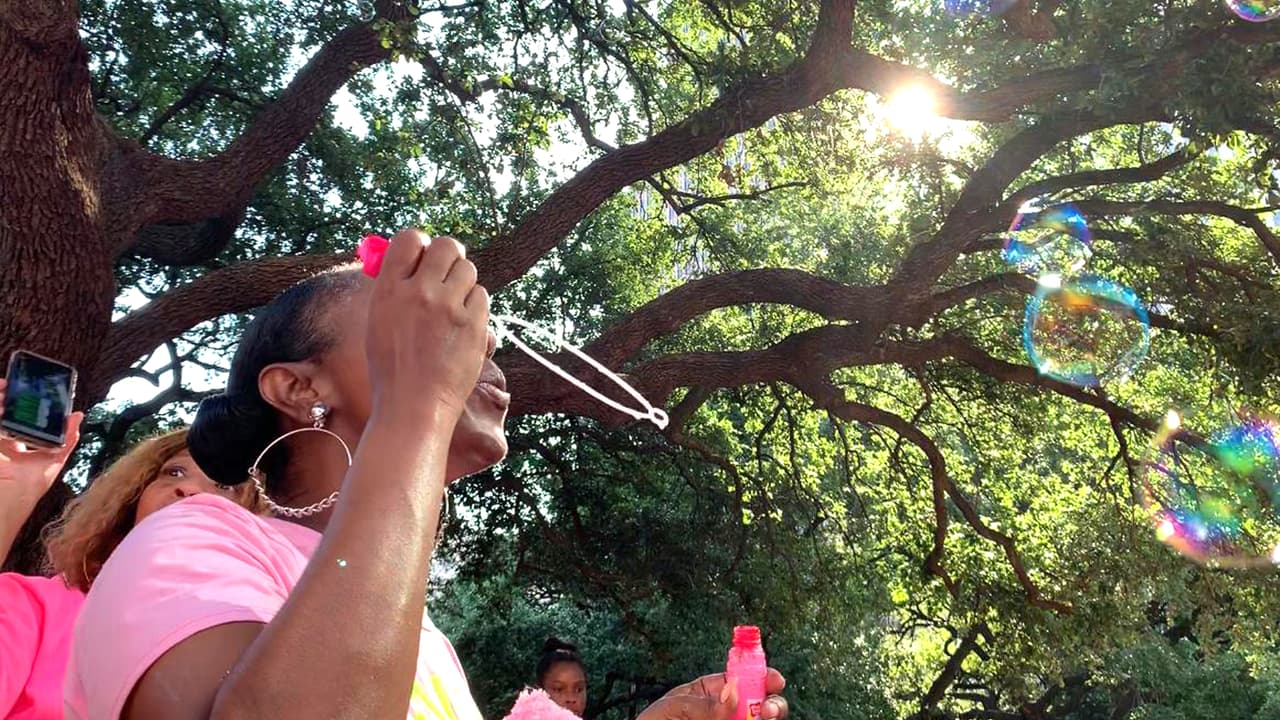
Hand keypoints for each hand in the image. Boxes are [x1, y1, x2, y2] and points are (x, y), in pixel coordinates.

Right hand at [0, 378, 82, 497]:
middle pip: (2, 412)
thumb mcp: (54, 458)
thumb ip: (67, 437)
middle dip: (5, 396)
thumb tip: (78, 415)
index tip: (22, 390)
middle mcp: (1, 442)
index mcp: (15, 445)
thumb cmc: (31, 485)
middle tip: (11, 385)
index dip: (17, 404)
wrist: (12, 496)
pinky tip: (1, 400)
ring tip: (5, 388)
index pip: (12, 418)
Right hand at [366, 229, 489, 421]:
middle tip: (445, 273)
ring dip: (462, 282)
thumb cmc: (392, 368)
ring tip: (451, 307)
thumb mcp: (378, 323)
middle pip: (446, 246)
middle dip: (448, 256)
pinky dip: (474, 306)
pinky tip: (462, 326)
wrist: (413, 407)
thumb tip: (412, 261)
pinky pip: (481, 296)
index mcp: (389, 289)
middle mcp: (420, 293)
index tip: (422, 256)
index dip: (419, 244)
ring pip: (468, 269)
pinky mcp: (474, 324)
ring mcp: (449, 308)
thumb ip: (394, 289)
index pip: (409, 239)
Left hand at [637, 670, 787, 719]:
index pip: (743, 678)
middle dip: (772, 704)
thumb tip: (734, 694)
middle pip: (761, 704)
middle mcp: (726, 711)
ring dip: (768, 718)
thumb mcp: (674, 709)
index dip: (762, 675)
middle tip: (768, 710)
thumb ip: (704, 703)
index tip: (775, 680)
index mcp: (711, 692)